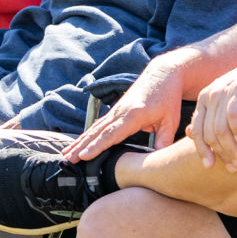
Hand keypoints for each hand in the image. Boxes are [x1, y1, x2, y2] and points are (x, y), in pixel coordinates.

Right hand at [65, 60, 185, 160]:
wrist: (163, 74)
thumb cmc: (167, 97)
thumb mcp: (170, 121)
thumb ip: (164, 141)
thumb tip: (159, 163)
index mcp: (133, 115)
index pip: (112, 134)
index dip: (97, 146)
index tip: (84, 155)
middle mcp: (120, 112)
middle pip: (97, 131)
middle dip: (81, 146)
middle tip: (68, 159)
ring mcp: (116, 110)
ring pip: (94, 128)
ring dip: (80, 141)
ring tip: (66, 154)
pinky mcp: (115, 111)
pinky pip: (98, 125)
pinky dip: (87, 135)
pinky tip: (78, 143)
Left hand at [185, 53, 236, 171]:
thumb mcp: (228, 101)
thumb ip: (211, 117)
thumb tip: (189, 134)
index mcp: (205, 99)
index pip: (197, 130)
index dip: (202, 151)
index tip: (210, 166)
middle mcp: (212, 94)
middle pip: (209, 133)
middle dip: (221, 154)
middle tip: (234, 167)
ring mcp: (226, 90)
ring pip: (220, 128)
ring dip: (231, 149)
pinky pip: (233, 116)